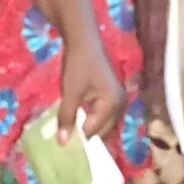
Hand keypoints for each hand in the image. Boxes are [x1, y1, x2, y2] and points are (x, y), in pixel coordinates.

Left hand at [55, 32, 124, 147]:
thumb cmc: (78, 65)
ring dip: (89, 127)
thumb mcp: (70, 93)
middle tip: (66, 140)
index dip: (77, 138)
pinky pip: (104, 114)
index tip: (62, 144)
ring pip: (104, 123)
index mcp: (113, 104)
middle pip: (103, 130)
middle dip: (86, 136)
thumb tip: (63, 143)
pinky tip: (79, 119)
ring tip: (71, 131)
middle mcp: (121, 104)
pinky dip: (92, 119)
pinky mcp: (113, 94)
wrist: (83, 40)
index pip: (94, 131)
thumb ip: (67, 118)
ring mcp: (118, 99)